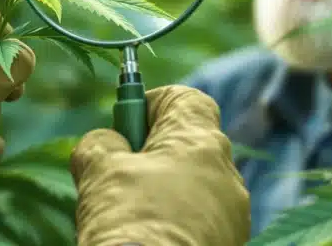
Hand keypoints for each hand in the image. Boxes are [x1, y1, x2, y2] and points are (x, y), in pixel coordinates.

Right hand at [70, 85, 250, 245]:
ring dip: (166, 190)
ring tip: (130, 213)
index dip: (152, 104)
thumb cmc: (128, 222)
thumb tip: (106, 143)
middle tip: (118, 173)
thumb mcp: (99, 171)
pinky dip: (177, 221)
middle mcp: (227, 172)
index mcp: (201, 141)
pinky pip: (201, 219)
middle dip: (153, 153)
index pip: (186, 99)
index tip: (125, 126)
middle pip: (189, 144)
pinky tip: (152, 237)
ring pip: (195, 185)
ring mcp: (232, 213)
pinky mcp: (230, 243)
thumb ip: (102, 143)